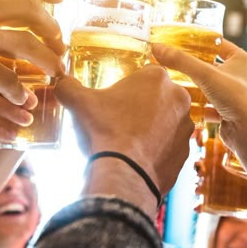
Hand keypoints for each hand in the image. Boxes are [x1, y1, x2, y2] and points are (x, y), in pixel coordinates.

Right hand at [55, 65, 193, 195]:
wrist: (124, 173)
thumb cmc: (104, 130)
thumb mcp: (79, 102)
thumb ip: (68, 87)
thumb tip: (61, 82)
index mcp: (156, 78)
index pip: (143, 74)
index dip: (126, 87)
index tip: (114, 100)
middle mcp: (178, 98)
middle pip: (156, 96)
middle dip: (141, 105)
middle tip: (119, 120)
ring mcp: (185, 127)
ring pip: (165, 121)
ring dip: (151, 127)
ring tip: (126, 140)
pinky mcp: (186, 151)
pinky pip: (168, 145)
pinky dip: (156, 149)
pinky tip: (136, 156)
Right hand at [151, 39, 246, 146]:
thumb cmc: (238, 98)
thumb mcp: (206, 74)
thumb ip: (180, 61)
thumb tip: (157, 47)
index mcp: (240, 59)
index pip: (216, 43)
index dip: (198, 42)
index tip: (179, 41)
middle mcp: (238, 75)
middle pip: (208, 65)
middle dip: (190, 66)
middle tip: (170, 61)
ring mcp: (232, 94)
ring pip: (206, 86)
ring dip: (190, 86)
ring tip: (171, 81)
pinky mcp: (225, 111)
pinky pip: (205, 105)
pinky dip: (194, 105)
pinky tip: (181, 104)